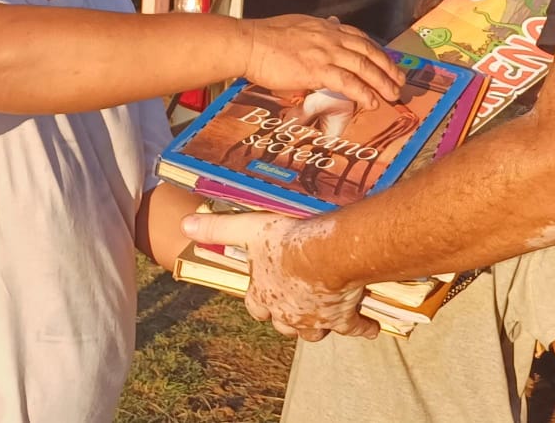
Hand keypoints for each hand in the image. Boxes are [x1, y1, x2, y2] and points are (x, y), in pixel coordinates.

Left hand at [182, 210, 378, 339]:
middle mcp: (287, 314)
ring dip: (318, 324)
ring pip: (314, 332)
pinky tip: (369, 325)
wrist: (328, 253)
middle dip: (288, 316)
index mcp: (264, 295)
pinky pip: (354, 328)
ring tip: (325, 313)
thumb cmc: (287, 240)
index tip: (264, 294)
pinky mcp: (344, 318)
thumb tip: (185, 223)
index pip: (256, 306)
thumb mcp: (249, 228)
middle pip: (285, 324)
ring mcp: (316, 320)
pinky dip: (362, 327)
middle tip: (296, 302)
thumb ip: (218, 228)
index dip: (259, 300)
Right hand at [242, 15, 403, 110]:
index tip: (387, 61)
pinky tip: (371, 102)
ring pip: (363, 66)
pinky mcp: (317, 69)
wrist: (249, 43)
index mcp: (325, 27)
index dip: (377, 50)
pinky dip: (362, 92)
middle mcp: (330, 37)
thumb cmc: (266, 37)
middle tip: (400, 80)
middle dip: (387, 67)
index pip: (359, 37)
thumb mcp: (298, 25)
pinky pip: (347, 82)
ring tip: (393, 95)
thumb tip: (330, 24)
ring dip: (381, 81)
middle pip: (368, 51)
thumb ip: (317, 29)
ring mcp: (325, 52)